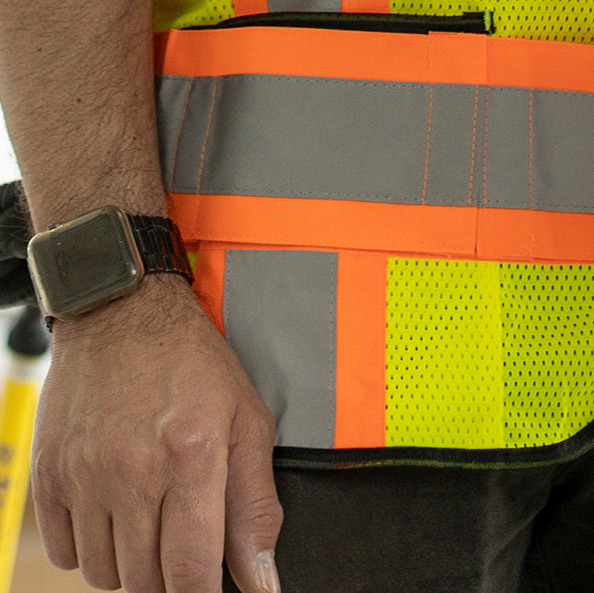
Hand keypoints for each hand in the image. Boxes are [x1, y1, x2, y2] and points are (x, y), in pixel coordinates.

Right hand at [31, 277, 281, 592]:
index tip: (205, 587)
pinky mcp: (49, 474)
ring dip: (127, 564)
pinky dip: (86, 548)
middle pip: (145, 582)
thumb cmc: (192, 363)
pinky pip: (63, 554)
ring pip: (103, 574)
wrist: (121, 310)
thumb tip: (262, 583)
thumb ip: (255, 507)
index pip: (191, 574)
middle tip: (178, 540)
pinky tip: (110, 512)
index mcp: (192, 455)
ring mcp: (85, 474)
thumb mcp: (246, 421)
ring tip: (146, 517)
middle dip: (167, 577)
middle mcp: (133, 470)